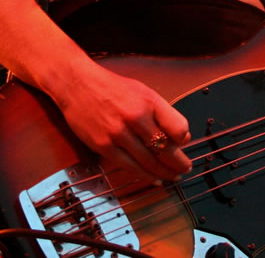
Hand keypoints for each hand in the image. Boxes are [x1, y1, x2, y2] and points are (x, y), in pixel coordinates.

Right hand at [55, 60, 191, 185]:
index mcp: (148, 101)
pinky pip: (129, 167)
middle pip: (165, 148)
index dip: (184, 139)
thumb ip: (162, 112)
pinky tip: (154, 179)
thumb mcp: (142, 91)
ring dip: (164, 172)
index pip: (177, 126)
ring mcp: (118, 133)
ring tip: (173, 177)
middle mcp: (135, 117)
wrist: (78, 84)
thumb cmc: (112, 88)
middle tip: (185, 168)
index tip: (185, 144)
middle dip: (178, 162)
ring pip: (148, 161)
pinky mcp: (103, 146)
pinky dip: (145, 176)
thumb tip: (181, 136)